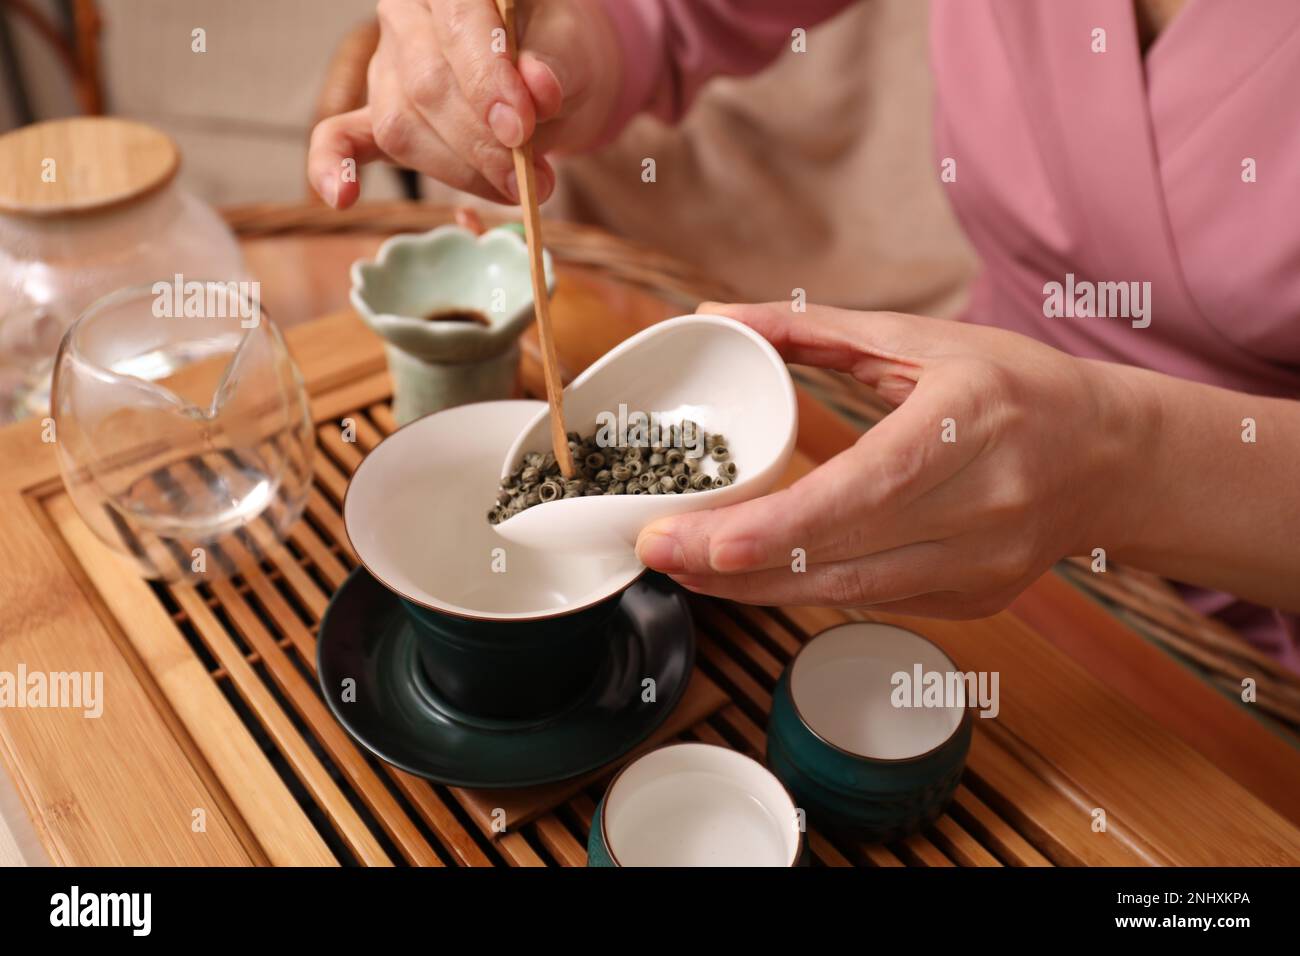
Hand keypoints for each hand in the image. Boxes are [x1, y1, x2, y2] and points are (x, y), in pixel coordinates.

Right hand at [308, 0, 620, 206]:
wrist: (547, 77)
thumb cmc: (555, 53)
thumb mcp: (570, 51)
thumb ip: (555, 65)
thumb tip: (538, 91)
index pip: (459, 26)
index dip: (487, 83)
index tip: (520, 130)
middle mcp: (406, 17)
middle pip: (426, 86)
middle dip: (482, 144)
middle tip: (532, 179)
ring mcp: (385, 68)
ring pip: (402, 127)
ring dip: (460, 172)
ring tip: (516, 189)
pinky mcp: (377, 114)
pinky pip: (339, 137)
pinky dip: (335, 167)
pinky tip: (342, 196)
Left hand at [635, 302, 1146, 617]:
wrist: (1106, 457)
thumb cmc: (1011, 385)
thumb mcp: (918, 338)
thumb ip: (812, 331)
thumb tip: (716, 316)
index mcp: (971, 421)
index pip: (864, 489)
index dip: (779, 527)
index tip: (701, 541)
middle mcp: (985, 504)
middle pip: (843, 556)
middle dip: (736, 564)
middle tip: (657, 551)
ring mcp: (983, 565)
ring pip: (848, 595)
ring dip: (757, 587)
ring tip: (686, 569)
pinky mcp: (974, 600)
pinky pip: (871, 602)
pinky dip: (805, 588)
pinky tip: (752, 575)